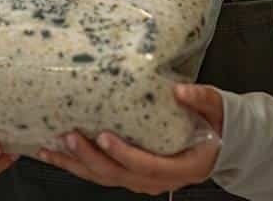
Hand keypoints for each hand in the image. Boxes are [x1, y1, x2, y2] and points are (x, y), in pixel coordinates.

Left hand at [36, 84, 223, 193]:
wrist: (220, 143)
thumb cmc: (216, 125)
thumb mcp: (217, 108)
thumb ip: (202, 99)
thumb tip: (180, 90)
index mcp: (182, 166)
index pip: (149, 166)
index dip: (125, 155)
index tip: (104, 137)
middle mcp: (159, 179)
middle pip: (119, 175)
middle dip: (91, 159)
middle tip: (69, 136)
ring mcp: (142, 180)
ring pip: (105, 178)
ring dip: (77, 165)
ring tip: (52, 148)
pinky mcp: (129, 174)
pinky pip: (100, 174)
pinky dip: (76, 165)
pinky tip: (55, 154)